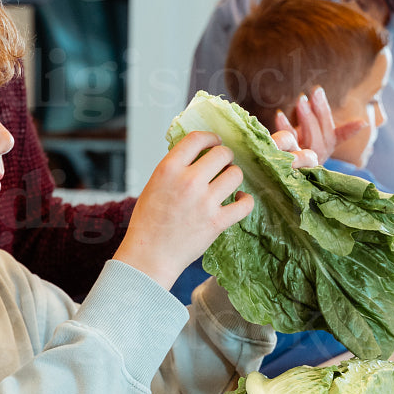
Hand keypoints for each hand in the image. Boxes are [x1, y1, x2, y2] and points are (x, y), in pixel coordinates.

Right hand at [113, 130, 253, 287]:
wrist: (150, 255)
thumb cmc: (148, 222)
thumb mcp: (154, 184)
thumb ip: (174, 168)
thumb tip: (197, 153)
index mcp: (169, 169)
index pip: (197, 139)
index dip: (210, 137)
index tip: (215, 141)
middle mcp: (188, 181)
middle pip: (222, 154)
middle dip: (225, 157)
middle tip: (223, 164)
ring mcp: (205, 202)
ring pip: (236, 175)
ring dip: (234, 176)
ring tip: (228, 183)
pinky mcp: (218, 222)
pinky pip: (245, 204)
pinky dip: (245, 200)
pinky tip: (239, 199)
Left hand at [272, 87, 365, 165]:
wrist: (281, 164)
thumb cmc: (297, 142)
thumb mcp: (310, 130)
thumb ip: (316, 116)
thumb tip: (317, 93)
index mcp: (328, 144)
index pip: (342, 136)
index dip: (352, 130)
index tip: (363, 123)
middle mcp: (320, 152)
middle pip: (324, 133)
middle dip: (321, 110)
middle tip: (316, 91)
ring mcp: (306, 157)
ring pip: (311, 139)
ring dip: (307, 118)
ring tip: (301, 100)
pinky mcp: (291, 158)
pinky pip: (290, 142)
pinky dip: (285, 127)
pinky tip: (279, 115)